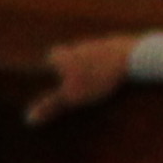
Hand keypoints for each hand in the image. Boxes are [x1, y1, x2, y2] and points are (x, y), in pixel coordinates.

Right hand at [26, 33, 140, 121]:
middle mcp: (80, 45)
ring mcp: (101, 43)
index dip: (52, 65)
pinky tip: (117, 74)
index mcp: (65, 55)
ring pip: (91, 52)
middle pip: (71, 52)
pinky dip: (110, 62)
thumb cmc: (99, 78)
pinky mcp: (121, 44)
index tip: (54, 77)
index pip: (52, 56)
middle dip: (72, 64)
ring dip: (92, 63)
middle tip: (76, 81)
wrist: (133, 58)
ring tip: (99, 80)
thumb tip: (28, 119)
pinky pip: (111, 53)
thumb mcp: (72, 97)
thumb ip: (51, 106)